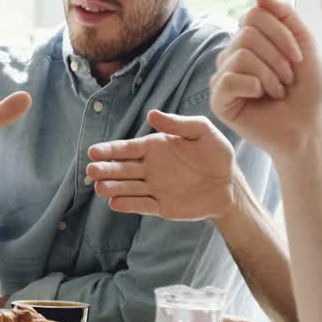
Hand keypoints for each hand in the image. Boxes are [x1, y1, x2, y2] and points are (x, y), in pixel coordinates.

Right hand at [86, 110, 237, 219]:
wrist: (230, 184)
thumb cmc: (216, 153)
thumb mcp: (202, 132)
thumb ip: (178, 123)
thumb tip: (150, 115)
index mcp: (153, 147)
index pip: (126, 149)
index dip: (109, 150)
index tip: (93, 151)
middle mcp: (149, 168)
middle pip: (122, 169)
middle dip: (105, 169)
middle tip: (91, 170)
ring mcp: (154, 188)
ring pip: (128, 187)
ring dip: (113, 187)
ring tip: (99, 188)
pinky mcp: (162, 206)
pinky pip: (142, 205)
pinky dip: (129, 205)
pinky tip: (115, 203)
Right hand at [210, 0, 321, 158]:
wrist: (308, 127)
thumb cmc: (307, 90)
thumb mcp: (304, 45)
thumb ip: (286, 16)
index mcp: (250, 41)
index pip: (254, 14)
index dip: (281, 33)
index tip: (299, 57)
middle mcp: (232, 55)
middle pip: (247, 34)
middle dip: (277, 57)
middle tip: (288, 79)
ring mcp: (223, 76)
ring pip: (240, 55)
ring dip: (269, 75)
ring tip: (277, 91)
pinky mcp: (218, 99)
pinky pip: (228, 79)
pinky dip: (253, 87)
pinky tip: (260, 98)